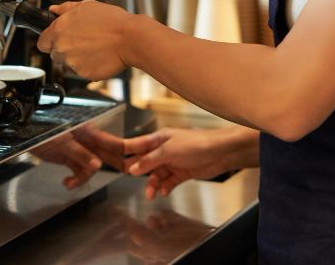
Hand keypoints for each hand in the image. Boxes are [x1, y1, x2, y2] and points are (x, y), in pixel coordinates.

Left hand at [33, 125, 123, 189]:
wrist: (26, 130)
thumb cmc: (45, 128)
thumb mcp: (63, 141)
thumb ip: (80, 153)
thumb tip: (97, 165)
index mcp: (89, 132)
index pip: (113, 142)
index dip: (127, 149)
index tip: (138, 157)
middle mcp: (88, 141)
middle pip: (107, 154)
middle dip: (115, 165)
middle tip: (129, 172)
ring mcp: (79, 150)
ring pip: (91, 167)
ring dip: (83, 178)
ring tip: (69, 183)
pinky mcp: (70, 157)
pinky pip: (79, 171)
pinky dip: (74, 179)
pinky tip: (66, 183)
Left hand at [36, 0, 136, 79]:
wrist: (130, 38)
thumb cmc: (112, 21)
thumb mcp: (87, 6)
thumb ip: (65, 8)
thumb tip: (54, 10)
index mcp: (59, 29)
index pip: (42, 42)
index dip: (49, 40)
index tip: (56, 40)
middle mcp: (62, 47)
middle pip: (55, 53)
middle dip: (65, 49)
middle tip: (83, 41)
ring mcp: (72, 62)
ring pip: (69, 63)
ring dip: (77, 57)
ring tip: (95, 47)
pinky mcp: (84, 74)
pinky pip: (82, 71)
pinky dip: (89, 66)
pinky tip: (100, 55)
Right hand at [123, 127, 241, 199]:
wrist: (220, 152)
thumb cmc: (196, 143)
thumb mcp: (168, 151)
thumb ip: (150, 161)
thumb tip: (132, 168)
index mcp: (158, 139)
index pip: (137, 145)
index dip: (125, 152)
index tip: (113, 160)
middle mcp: (164, 150)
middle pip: (145, 163)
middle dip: (138, 172)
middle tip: (130, 180)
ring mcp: (173, 161)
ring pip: (157, 175)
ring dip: (153, 184)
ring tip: (151, 194)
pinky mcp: (182, 172)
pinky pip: (169, 181)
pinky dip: (166, 187)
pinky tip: (165, 191)